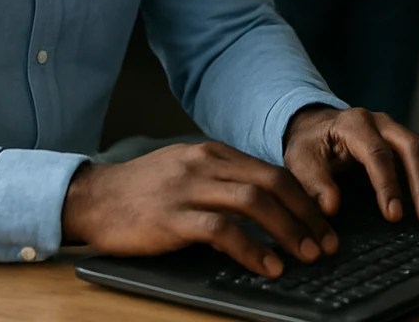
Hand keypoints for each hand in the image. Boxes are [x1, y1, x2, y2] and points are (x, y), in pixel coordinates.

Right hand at [60, 141, 337, 276]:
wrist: (91, 197)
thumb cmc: (140, 192)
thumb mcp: (187, 173)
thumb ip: (223, 181)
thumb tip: (267, 204)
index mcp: (214, 153)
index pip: (273, 171)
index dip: (305, 198)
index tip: (324, 223)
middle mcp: (207, 164)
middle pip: (273, 183)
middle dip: (307, 215)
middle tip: (327, 243)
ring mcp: (189, 187)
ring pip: (255, 202)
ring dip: (289, 231)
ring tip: (308, 256)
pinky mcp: (173, 216)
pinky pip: (223, 230)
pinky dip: (252, 248)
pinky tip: (269, 266)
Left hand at [283, 105, 418, 227]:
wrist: (318, 128)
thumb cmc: (311, 147)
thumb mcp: (300, 160)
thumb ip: (313, 182)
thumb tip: (331, 207)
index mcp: (355, 124)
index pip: (377, 153)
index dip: (387, 185)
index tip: (394, 216)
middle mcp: (383, 123)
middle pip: (413, 147)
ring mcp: (401, 131)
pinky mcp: (412, 142)